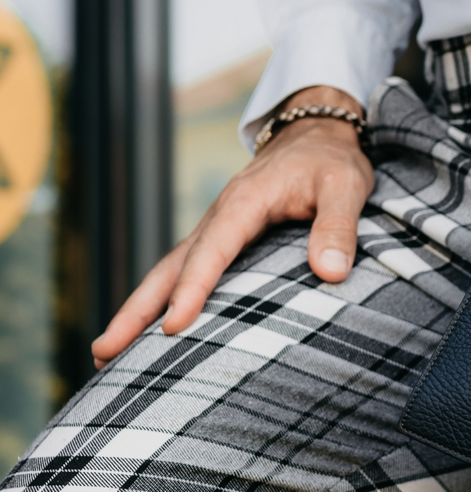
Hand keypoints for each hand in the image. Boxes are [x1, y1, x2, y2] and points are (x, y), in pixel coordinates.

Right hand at [92, 86, 372, 367]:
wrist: (317, 136)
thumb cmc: (332, 161)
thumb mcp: (346, 186)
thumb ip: (338, 227)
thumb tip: (330, 273)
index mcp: (244, 202)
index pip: (213, 251)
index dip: (193, 289)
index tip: (174, 327)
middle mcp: (219, 217)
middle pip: (170, 267)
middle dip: (136, 311)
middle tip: (104, 353)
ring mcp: (215, 228)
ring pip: (168, 272)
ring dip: (137, 312)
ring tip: (106, 356)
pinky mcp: (222, 238)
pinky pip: (185, 271)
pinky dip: (161, 300)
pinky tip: (149, 333)